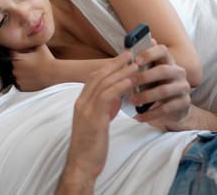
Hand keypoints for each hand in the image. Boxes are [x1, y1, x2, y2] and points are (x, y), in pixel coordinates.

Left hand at [10, 45, 55, 90]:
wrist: (55, 74)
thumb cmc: (48, 60)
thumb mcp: (40, 46)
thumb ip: (31, 41)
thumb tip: (29, 34)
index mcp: (17, 58)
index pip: (11, 53)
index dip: (17, 52)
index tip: (24, 53)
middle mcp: (15, 69)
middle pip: (12, 64)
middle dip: (19, 62)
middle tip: (30, 62)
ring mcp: (17, 79)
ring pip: (16, 73)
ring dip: (21, 71)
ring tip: (31, 70)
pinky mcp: (21, 87)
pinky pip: (19, 82)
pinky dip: (23, 80)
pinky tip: (32, 77)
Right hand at [57, 52, 135, 193]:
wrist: (82, 163)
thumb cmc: (91, 145)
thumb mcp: (97, 123)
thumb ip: (104, 109)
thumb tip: (115, 99)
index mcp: (81, 102)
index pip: (94, 78)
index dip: (108, 66)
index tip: (122, 59)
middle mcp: (81, 102)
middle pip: (98, 76)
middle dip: (115, 64)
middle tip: (130, 54)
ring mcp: (86, 109)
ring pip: (103, 83)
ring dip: (120, 72)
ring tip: (135, 64)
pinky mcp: (94, 118)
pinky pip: (107, 96)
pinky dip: (119, 86)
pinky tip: (130, 81)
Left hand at [129, 43, 190, 127]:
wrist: (171, 107)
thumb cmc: (153, 85)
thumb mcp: (146, 74)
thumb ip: (137, 65)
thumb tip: (125, 52)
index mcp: (167, 60)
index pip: (162, 50)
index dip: (149, 54)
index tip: (136, 60)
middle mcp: (178, 71)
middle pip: (163, 70)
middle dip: (144, 77)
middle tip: (129, 83)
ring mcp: (183, 87)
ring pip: (164, 90)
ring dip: (146, 96)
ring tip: (132, 101)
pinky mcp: (184, 103)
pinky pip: (166, 108)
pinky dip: (150, 113)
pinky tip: (139, 116)